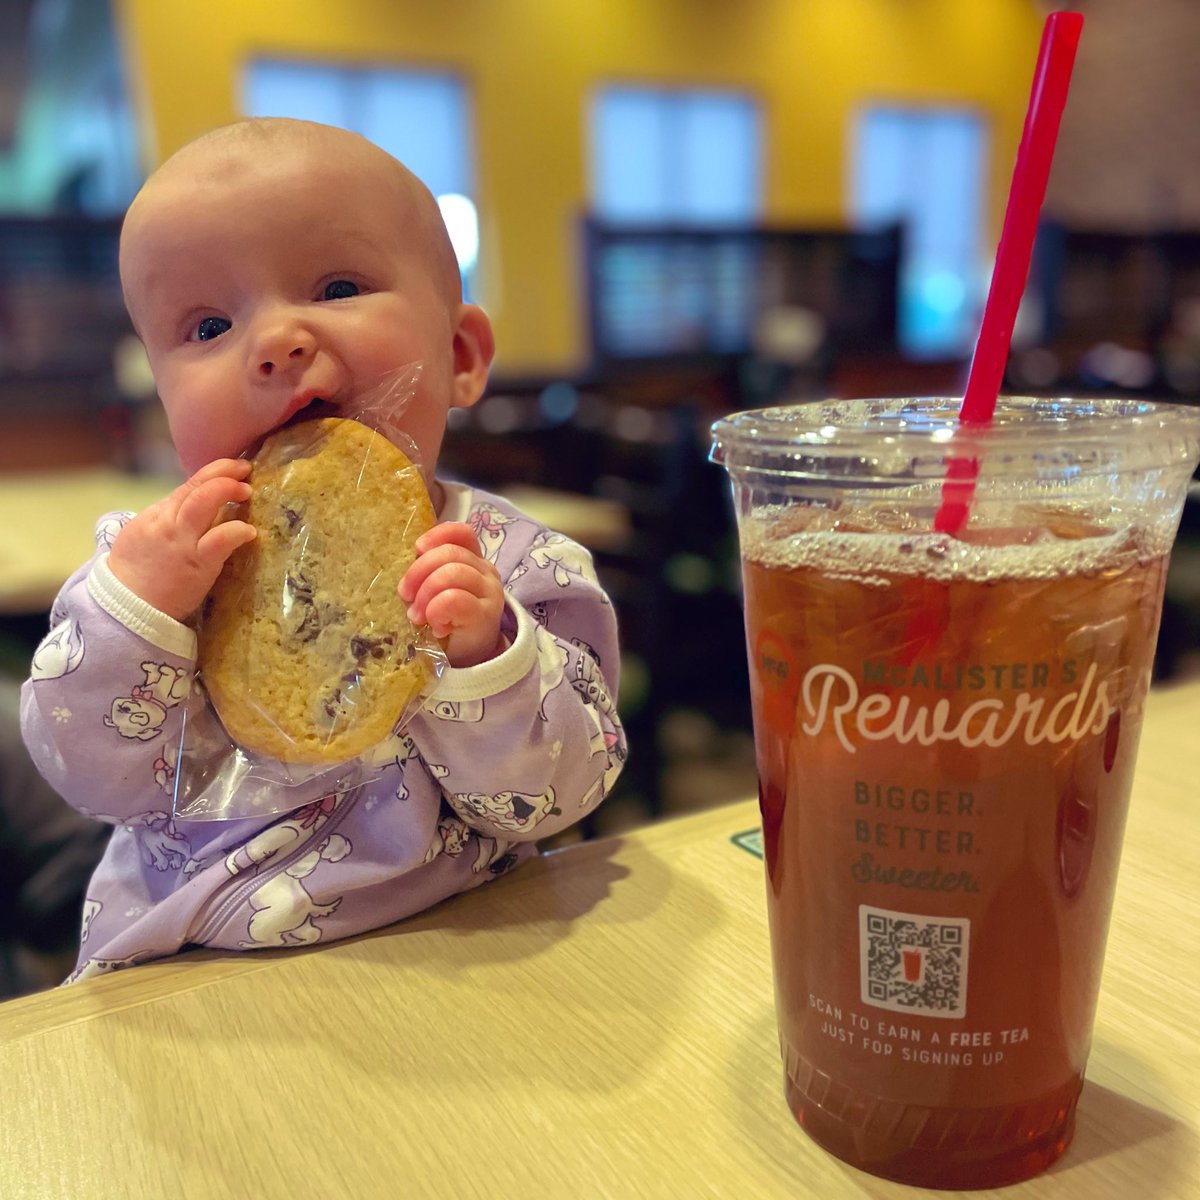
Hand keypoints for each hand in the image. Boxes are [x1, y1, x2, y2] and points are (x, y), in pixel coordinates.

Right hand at [108, 459, 256, 620]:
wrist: (128, 604)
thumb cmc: (140, 571)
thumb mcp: (146, 534)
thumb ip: (171, 518)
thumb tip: (198, 504)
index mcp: (158, 514)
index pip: (188, 485)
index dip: (213, 471)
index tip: (233, 467)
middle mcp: (169, 522)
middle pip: (196, 487)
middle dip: (223, 473)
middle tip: (244, 471)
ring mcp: (184, 542)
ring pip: (203, 503)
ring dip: (228, 490)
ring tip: (247, 491)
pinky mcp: (198, 563)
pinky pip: (220, 540)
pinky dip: (237, 530)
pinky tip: (249, 531)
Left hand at [399, 522, 504, 667]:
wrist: (470, 659)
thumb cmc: (446, 621)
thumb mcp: (435, 591)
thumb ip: (427, 573)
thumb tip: (402, 566)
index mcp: (472, 560)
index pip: (462, 533)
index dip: (437, 535)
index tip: (417, 549)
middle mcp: (485, 571)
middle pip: (449, 554)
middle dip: (418, 572)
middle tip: (405, 596)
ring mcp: (488, 592)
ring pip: (450, 574)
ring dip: (425, 595)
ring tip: (417, 616)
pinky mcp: (485, 614)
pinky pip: (453, 599)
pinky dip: (436, 611)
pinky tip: (436, 627)